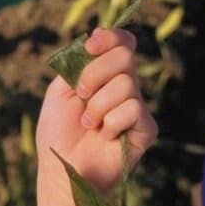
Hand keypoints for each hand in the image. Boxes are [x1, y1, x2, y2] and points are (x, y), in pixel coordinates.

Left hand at [36, 27, 158, 194]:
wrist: (62, 167)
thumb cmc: (58, 132)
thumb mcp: (59, 91)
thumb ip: (77, 64)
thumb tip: (94, 38)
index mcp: (104, 74)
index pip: (122, 43)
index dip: (110, 37)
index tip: (91, 46)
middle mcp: (124, 87)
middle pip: (126, 56)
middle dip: (96, 73)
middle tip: (81, 95)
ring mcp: (137, 107)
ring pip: (126, 85)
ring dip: (98, 106)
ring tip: (88, 125)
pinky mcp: (146, 129)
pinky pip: (133, 110)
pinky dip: (111, 123)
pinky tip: (105, 137)